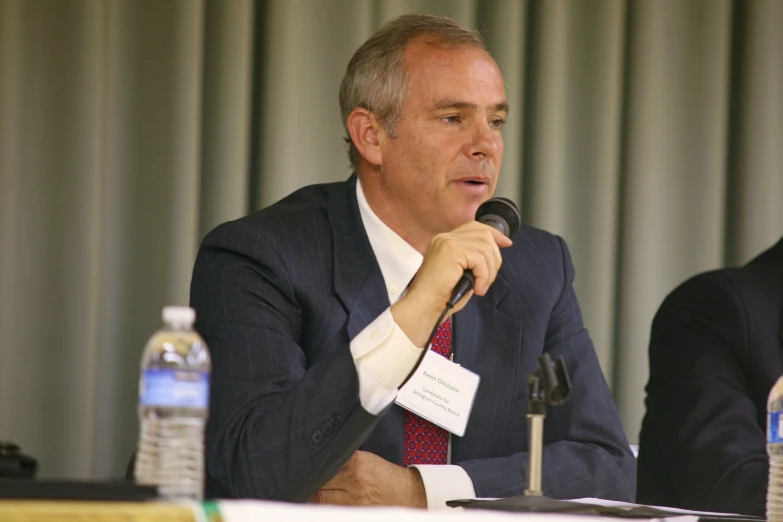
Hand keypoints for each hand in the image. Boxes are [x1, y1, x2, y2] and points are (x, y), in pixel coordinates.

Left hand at [309, 450, 425, 507]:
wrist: (405, 493)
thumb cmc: (384, 474)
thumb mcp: (366, 459)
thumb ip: (345, 459)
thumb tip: (321, 458)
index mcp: (357, 462)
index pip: (326, 462)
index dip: (312, 464)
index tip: (302, 463)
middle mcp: (354, 480)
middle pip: (320, 481)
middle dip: (310, 480)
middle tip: (301, 478)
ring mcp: (353, 499)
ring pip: (320, 498)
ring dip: (312, 494)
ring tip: (308, 490)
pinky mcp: (355, 512)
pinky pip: (331, 509)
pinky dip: (322, 506)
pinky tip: (319, 501)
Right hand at [392, 221, 511, 346]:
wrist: (425, 305)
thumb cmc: (441, 296)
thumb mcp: (461, 273)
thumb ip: (473, 260)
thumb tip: (494, 255)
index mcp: (445, 241)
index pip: (474, 227)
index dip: (494, 234)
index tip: (507, 243)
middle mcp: (445, 237)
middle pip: (484, 234)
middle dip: (495, 256)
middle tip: (489, 278)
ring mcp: (447, 242)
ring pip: (485, 247)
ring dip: (489, 271)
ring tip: (481, 286)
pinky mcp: (451, 250)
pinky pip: (480, 259)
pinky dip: (484, 276)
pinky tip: (477, 289)